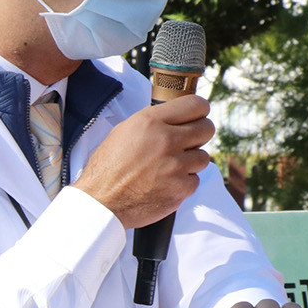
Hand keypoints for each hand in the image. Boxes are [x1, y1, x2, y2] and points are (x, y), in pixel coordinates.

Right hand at [72, 97, 214, 228]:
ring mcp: (175, 166)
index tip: (197, 117)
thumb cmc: (108, 167)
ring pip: (203, 157)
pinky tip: (165, 184)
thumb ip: (153, 121)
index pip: (196, 105)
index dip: (199, 111)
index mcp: (150, 122)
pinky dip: (183, 183)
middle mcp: (166, 140)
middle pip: (207, 128)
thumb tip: (176, 117)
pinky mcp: (180, 189)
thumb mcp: (124, 131)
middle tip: (187, 142)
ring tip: (169, 167)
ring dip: (190, 162)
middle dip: (199, 134)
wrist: (100, 202)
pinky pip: (195, 180)